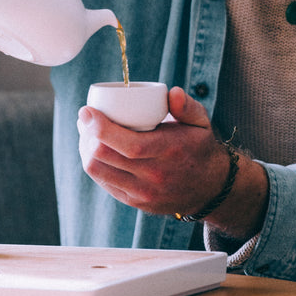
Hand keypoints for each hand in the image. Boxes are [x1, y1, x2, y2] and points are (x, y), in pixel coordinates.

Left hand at [77, 87, 267, 236]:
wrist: (211, 187)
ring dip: (86, 151)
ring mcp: (143, 193)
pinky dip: (95, 166)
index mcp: (168, 152)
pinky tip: (95, 152)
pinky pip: (105, 183)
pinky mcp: (136, 202)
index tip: (86, 111)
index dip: (99, 127)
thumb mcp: (201, 122)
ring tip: (86, 135)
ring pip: (99, 172)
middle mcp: (154, 176)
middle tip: (85, 119)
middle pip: (105, 157)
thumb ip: (187, 105)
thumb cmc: (200, 148)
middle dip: (87, 135)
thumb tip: (172, 92)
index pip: (126, 144)